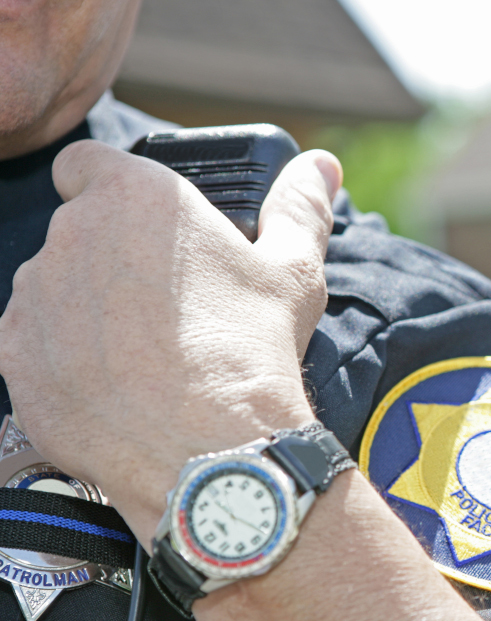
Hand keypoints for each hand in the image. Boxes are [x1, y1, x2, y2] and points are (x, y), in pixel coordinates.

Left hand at [0, 140, 341, 543]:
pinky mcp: (11, 357)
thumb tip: (321, 165)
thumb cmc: (251, 349)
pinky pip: (29, 345)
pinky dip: (59, 359)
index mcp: (136, 197)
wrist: (206, 447)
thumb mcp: (292, 271)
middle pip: (75, 232)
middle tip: (165, 302)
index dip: (105, 185)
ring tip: (142, 352)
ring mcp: (33, 297)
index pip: (83, 163)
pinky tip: (111, 386)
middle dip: (108, 257)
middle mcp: (71, 235)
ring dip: (82, 308)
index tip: (135, 220)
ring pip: (50, 289)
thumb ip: (299, 207)